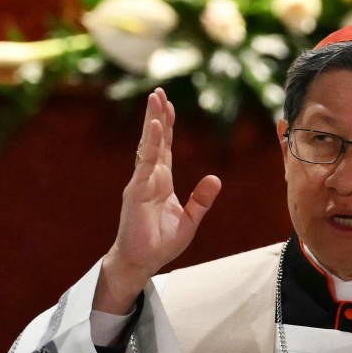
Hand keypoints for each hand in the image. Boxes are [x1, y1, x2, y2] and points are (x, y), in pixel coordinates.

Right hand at [93, 88, 222, 313]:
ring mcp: (141, 183)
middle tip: (159, 91)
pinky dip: (150, 146)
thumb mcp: (190, 220)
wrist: (141, 262)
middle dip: (157, 115)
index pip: (165, 148)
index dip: (168, 127)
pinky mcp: (136, 192)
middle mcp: (150, 178)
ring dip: (153, 122)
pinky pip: (145, 164)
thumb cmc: (161, 243)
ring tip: (155, 99)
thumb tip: (215, 178)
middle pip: (155, 140)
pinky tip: (155, 128)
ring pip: (149, 147)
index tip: (170, 105)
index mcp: (162, 182)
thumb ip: (202, 200)